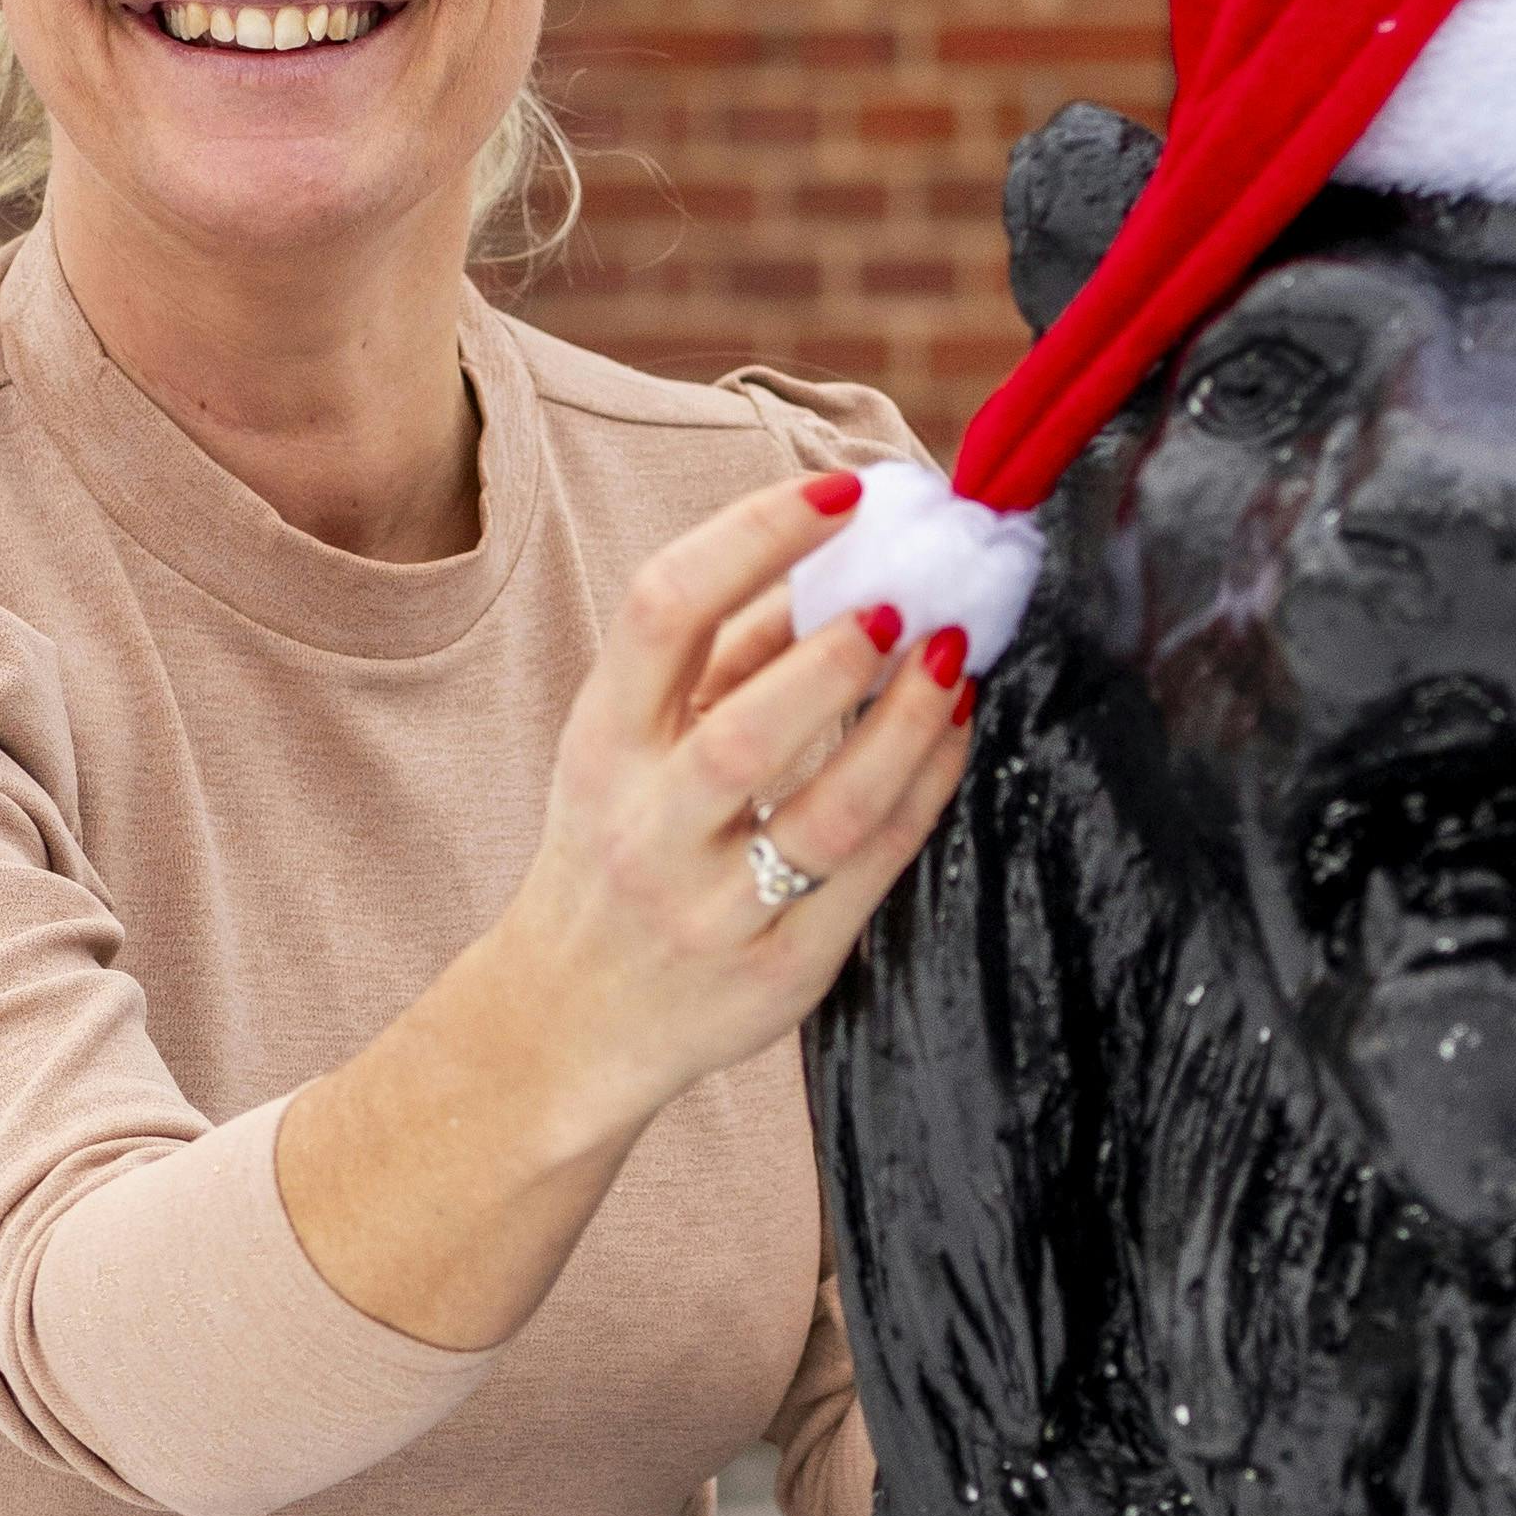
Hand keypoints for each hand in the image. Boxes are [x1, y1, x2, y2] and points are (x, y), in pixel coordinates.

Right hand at [496, 467, 974, 1125]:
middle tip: (906, 599)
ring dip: (901, 730)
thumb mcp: (626, 748)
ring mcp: (712, 910)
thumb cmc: (611, 855)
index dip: (754, 537)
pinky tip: (954, 734)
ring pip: (823, 816)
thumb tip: (828, 555)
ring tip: (951, 658)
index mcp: (602, 747)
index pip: (662, 613)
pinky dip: (923, 795)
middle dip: (835, 657)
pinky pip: (870, 876)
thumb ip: (717, 658)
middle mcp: (647, 830)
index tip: (839, 492)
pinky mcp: (780, 971)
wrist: (561, 1023)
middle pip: (744, 733)